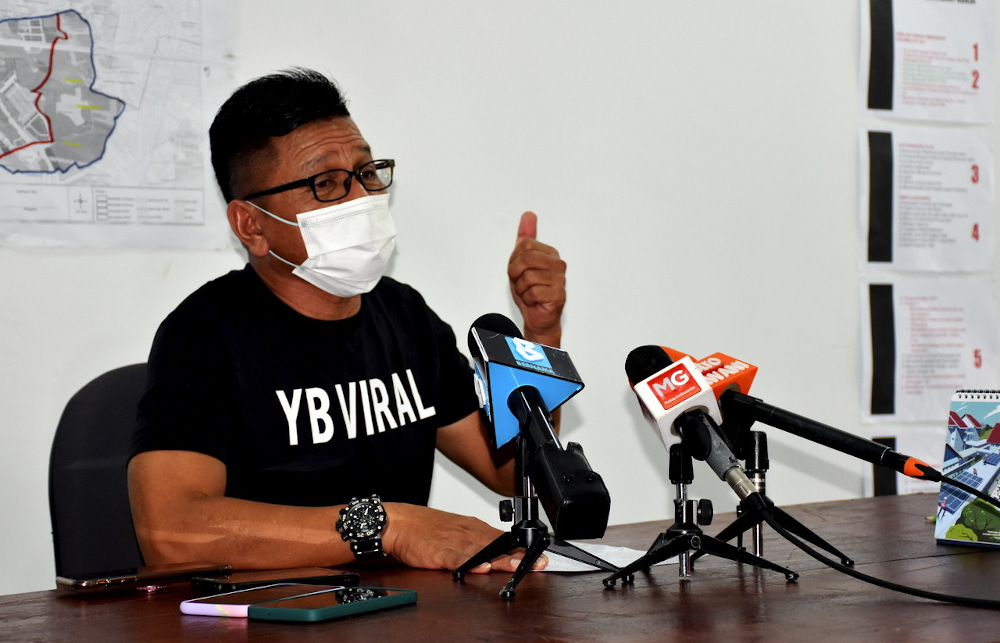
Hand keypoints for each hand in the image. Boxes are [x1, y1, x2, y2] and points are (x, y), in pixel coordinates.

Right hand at [381, 503, 546, 572]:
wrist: (397, 522)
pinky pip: (457, 558)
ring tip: (519, 566)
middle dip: (519, 555)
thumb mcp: (453, 530)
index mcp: (471, 527)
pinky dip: (470, 563)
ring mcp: (454, 542)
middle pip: (498, 546)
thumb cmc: (423, 528)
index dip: (522, 549)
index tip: (539, 556)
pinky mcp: (439, 552)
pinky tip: (481, 567)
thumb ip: (473, 542)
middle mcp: (467, 532)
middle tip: (539, 563)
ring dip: (502, 559)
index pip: (502, 539)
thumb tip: (493, 555)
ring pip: (483, 551)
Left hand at [508, 211, 565, 345]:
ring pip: (527, 277)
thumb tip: (529, 215)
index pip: (524, 245)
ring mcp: (560, 279)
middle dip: (516, 273)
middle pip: (526, 258)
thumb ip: (526, 237)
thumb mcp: (522, 261)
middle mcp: (558, 264)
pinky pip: (532, 292)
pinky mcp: (559, 295)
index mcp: (550, 253)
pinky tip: (535, 301)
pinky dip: (528, 299)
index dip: (514, 260)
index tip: (519, 271)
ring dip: (521, 288)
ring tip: (529, 293)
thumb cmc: (531, 291)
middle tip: (521, 283)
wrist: (537, 317)